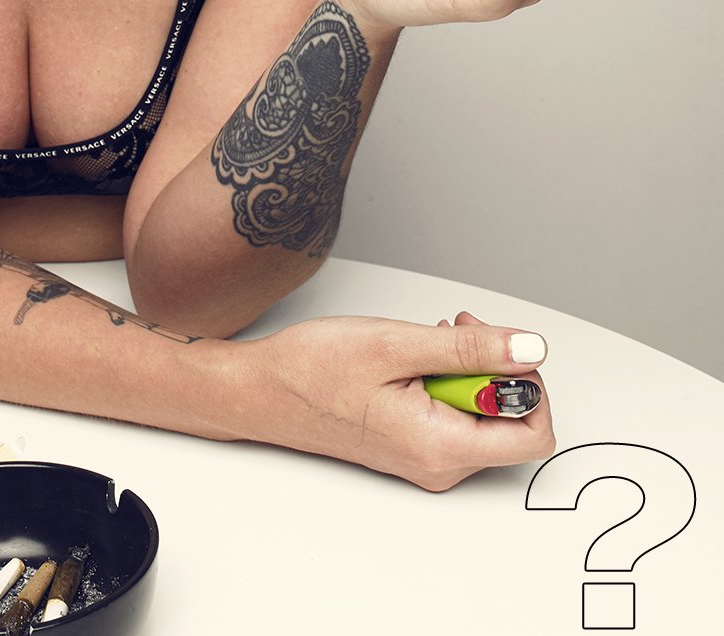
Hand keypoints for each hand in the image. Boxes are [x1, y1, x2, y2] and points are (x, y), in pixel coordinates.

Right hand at [250, 310, 554, 489]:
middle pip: (511, 422)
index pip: (534, 433)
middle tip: (455, 331)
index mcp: (441, 447)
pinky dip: (448, 380)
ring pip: (483, 415)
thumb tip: (531, 349)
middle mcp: (440, 465)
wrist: (262, 392)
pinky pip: (456, 416)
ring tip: (428, 341)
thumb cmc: (313, 370)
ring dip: (469, 370)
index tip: (496, 346)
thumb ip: (470, 349)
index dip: (529, 383)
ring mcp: (427, 459)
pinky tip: (416, 358)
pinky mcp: (415, 446)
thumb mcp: (396, 344)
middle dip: (494, 367)